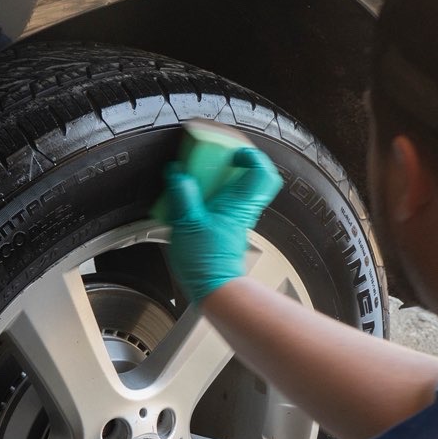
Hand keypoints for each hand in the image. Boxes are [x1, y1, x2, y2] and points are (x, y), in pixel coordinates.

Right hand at [161, 146, 283, 300]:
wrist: (216, 290)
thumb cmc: (208, 263)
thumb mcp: (187, 224)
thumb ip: (182, 195)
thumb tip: (177, 174)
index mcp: (237, 202)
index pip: (260, 170)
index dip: (249, 154)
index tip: (230, 148)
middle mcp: (241, 208)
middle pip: (254, 176)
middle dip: (238, 161)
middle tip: (217, 155)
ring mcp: (236, 219)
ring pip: (239, 189)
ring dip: (223, 178)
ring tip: (199, 174)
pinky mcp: (227, 229)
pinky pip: (225, 203)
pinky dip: (213, 195)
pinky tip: (193, 198)